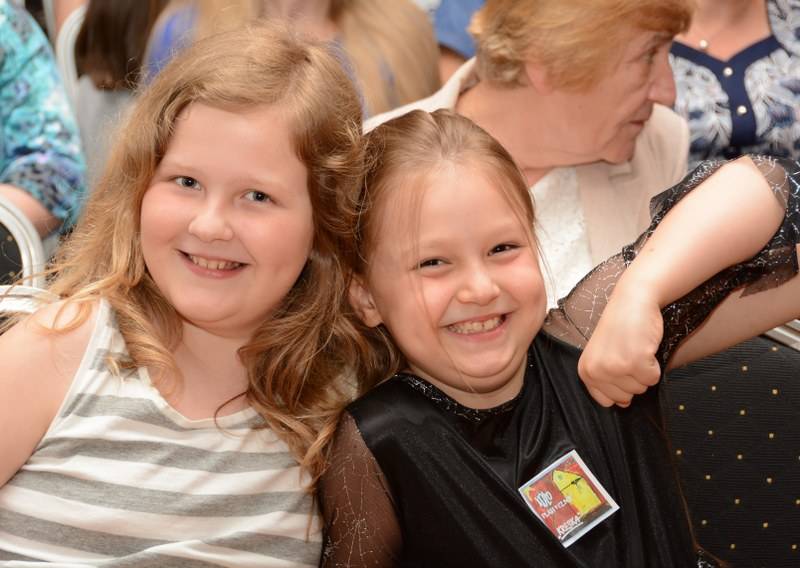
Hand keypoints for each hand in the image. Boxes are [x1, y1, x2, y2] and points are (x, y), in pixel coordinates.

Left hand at [578, 286, 663, 407]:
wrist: (632, 300)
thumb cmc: (619, 327)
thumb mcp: (602, 355)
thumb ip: (606, 380)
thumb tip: (622, 405)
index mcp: (586, 371)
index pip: (606, 400)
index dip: (618, 386)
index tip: (619, 365)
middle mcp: (597, 372)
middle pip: (626, 396)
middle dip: (633, 377)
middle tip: (628, 352)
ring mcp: (616, 367)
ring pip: (641, 388)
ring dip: (644, 370)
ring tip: (635, 348)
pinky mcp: (636, 362)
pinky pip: (653, 378)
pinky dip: (655, 365)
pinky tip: (645, 346)